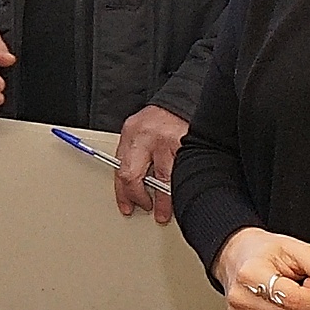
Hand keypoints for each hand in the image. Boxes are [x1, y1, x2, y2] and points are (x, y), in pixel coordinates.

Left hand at [111, 102, 185, 224]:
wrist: (189, 98)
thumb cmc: (165, 116)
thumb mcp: (142, 130)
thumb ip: (135, 153)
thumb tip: (132, 184)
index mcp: (131, 132)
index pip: (120, 169)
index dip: (123, 193)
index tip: (128, 206)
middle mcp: (146, 136)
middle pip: (133, 176)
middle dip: (138, 197)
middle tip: (145, 207)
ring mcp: (168, 140)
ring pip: (163, 180)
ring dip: (163, 201)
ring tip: (164, 211)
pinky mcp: (189, 143)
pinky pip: (183, 173)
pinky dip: (182, 186)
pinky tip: (182, 193)